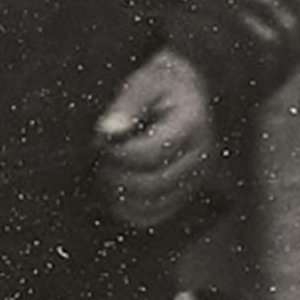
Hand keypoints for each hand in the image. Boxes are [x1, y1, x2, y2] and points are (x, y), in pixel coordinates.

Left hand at [94, 51, 216, 230]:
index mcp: (191, 124)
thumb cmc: (160, 85)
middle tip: (100, 157)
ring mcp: (194, 178)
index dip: (119, 154)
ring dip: (120, 194)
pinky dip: (129, 210)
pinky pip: (152, 216)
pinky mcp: (183, 194)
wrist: (186, 92)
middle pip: (151, 184)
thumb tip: (106, 133)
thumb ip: (125, 105)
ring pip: (151, 205)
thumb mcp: (144, 83)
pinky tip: (116, 190)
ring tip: (107, 171)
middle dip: (116, 175)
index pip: (151, 154)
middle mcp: (200, 156)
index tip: (101, 141)